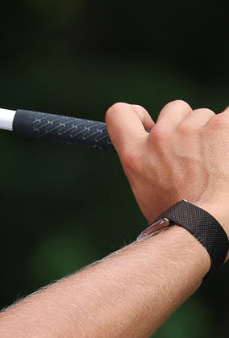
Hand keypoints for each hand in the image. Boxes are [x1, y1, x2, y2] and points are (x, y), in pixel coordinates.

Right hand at [106, 100, 228, 224]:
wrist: (206, 227)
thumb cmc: (182, 221)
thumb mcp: (148, 194)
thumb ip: (149, 167)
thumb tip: (159, 161)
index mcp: (135, 155)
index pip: (119, 114)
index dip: (136, 113)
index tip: (149, 122)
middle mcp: (158, 137)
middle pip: (175, 110)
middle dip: (187, 127)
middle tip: (199, 157)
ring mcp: (191, 129)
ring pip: (205, 114)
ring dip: (213, 131)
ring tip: (219, 163)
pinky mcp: (222, 126)